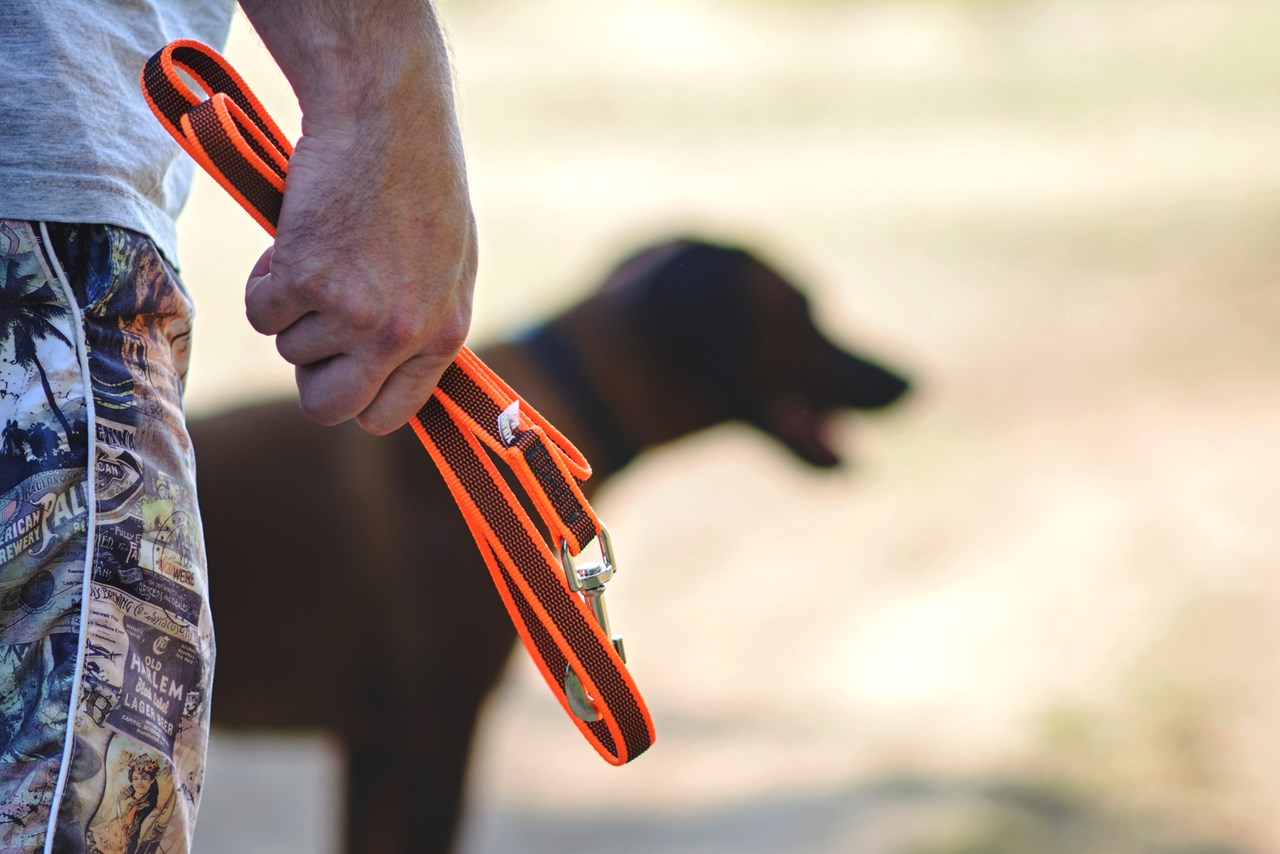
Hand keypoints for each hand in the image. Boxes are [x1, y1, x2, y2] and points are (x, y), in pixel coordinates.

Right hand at [238, 0, 476, 435]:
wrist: (385, 117)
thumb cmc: (417, 183)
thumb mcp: (446, 267)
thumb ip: (420, 326)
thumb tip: (388, 375)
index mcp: (444, 335)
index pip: (388, 415)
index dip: (355, 399)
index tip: (340, 374)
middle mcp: (402, 335)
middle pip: (328, 408)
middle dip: (309, 377)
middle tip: (311, 328)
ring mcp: (354, 314)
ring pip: (289, 351)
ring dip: (292, 308)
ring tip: (321, 252)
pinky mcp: (307, 281)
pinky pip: (261, 313)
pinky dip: (264, 280)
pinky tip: (297, 238)